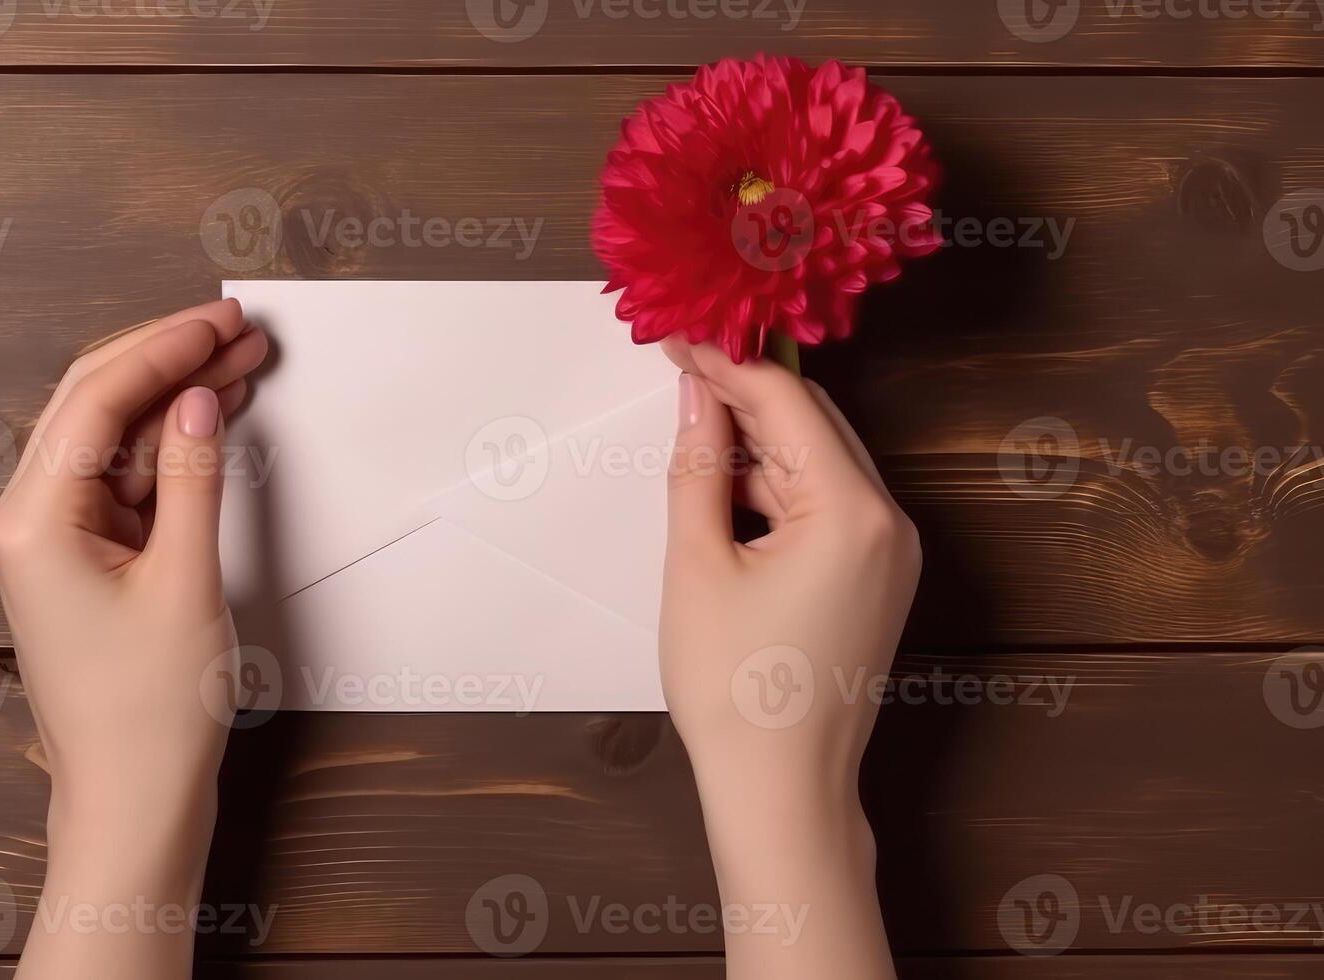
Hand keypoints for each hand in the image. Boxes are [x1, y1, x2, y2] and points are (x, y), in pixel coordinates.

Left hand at [0, 298, 266, 978]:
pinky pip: (123, 479)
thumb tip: (199, 400)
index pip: (97, 397)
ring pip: (112, 436)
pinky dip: (170, 447)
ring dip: (175, 398)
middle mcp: (28, 520)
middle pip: (95, 402)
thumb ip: (193, 477)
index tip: (222, 321)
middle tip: (238, 330)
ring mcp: (53, 539)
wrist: (131, 802)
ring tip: (242, 365)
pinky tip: (214, 420)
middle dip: (168, 358)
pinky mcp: (83, 559)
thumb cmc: (147, 716)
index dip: (165, 346)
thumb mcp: (186, 581)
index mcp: (32, 520)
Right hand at [659, 337, 918, 979]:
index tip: (679, 339)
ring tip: (695, 454)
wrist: (781, 787)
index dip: (726, 363)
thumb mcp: (697, 562)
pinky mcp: (880, 578)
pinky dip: (780, 492)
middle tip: (680, 376)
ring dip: (760, 447)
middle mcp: (890, 522)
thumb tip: (696, 395)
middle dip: (746, 396)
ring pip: (820, 462)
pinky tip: (729, 505)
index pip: (787, 401)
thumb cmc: (738, 692)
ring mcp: (892, 552)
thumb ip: (698, 463)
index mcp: (851, 512)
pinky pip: (829, 506)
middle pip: (814, 422)